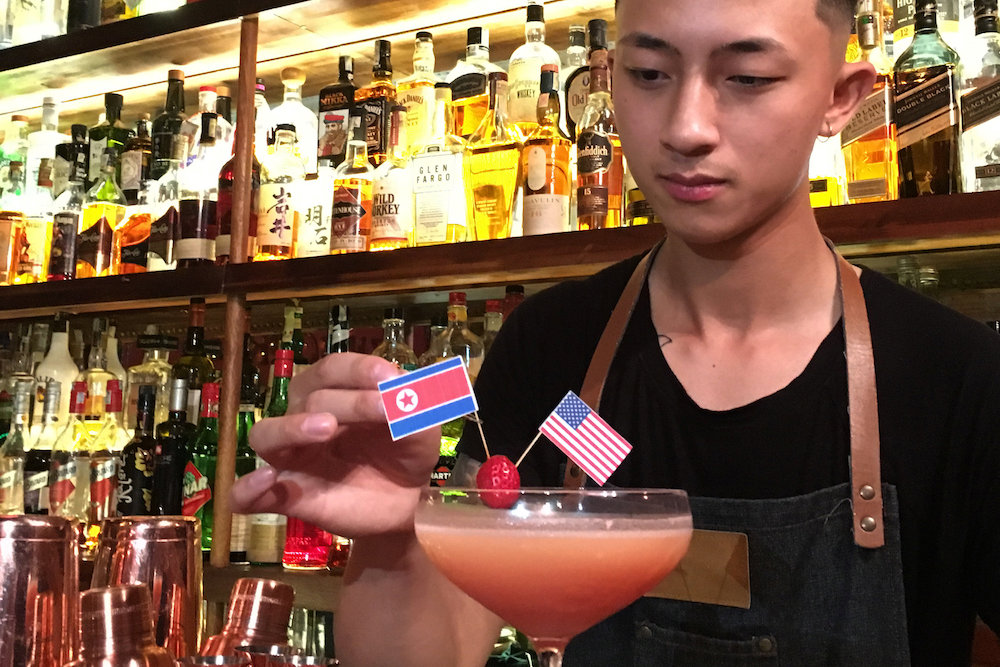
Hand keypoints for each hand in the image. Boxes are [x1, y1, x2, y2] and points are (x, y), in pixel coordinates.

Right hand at [230, 353, 440, 536]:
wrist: (407, 503)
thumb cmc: (404, 452)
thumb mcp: (421, 427)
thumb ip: (412, 407)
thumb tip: (400, 391)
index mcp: (332, 393)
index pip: (332, 369)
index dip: (358, 369)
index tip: (390, 379)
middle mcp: (303, 418)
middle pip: (309, 397)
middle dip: (351, 402)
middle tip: (383, 411)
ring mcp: (292, 459)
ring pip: (265, 435)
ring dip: (291, 427)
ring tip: (325, 427)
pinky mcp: (288, 497)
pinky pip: (246, 496)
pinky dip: (247, 489)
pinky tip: (266, 480)